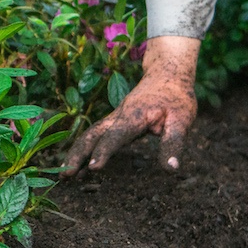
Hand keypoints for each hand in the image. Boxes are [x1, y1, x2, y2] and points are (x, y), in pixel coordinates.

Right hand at [62, 36, 199, 175]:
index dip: (105, 151)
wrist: (167, 73)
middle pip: (93, 134)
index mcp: (134, 116)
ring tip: (65, 174)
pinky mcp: (116, 120)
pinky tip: (80, 165)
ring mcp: (115, 117)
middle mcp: (119, 116)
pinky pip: (96, 134)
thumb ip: (174, 143)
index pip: (117, 135)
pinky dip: (85, 148)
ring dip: (76, 152)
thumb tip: (171, 168)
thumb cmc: (176, 96)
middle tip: (66, 174)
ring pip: (91, 134)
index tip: (93, 167)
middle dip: (78, 153)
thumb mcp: (182, 119)